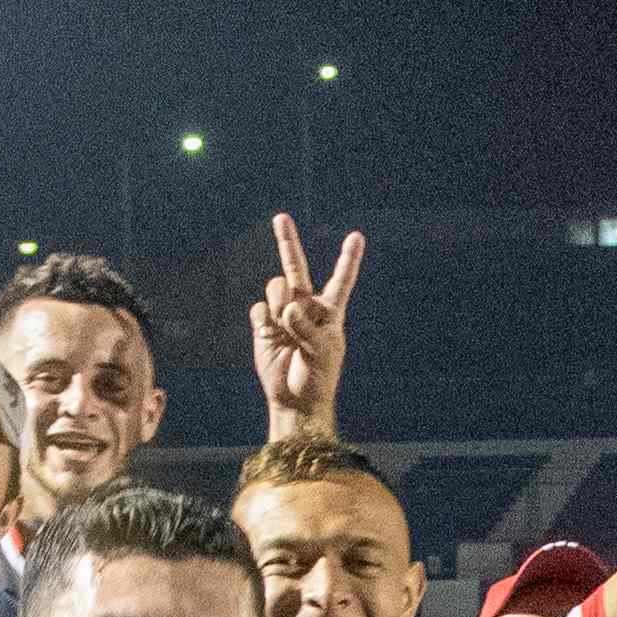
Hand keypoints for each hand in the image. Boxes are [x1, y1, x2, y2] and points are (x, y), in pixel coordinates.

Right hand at [249, 215, 365, 434]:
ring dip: (279, 300)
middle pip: (295, 266)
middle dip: (287, 241)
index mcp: (329, 310)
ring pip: (276, 287)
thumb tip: (288, 307)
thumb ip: (307, 328)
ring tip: (284, 322)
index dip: (347, 259)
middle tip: (281, 217)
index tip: (357, 236)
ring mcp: (282, 313)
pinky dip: (264, 319)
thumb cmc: (317, 377)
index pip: (340, 280)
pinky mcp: (263, 324)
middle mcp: (305, 306)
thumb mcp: (322, 352)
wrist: (294, 399)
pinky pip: (259, 309)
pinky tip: (270, 332)